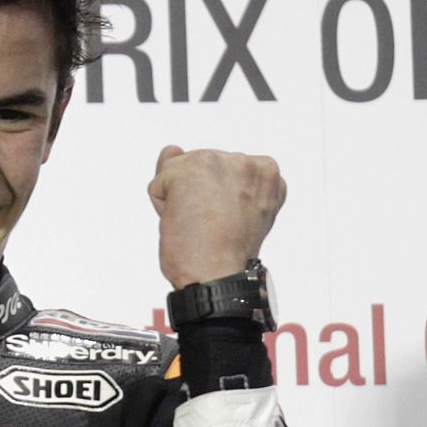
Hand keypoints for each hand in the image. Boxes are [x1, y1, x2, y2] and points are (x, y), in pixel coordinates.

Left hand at [148, 146, 285, 289]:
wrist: (218, 277)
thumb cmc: (226, 255)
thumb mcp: (232, 210)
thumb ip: (206, 176)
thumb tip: (172, 149)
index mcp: (266, 173)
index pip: (223, 172)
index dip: (218, 201)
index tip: (229, 223)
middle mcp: (247, 161)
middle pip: (200, 168)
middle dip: (197, 196)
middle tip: (213, 228)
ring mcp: (219, 161)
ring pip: (178, 173)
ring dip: (180, 200)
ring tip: (201, 227)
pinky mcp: (191, 168)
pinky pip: (160, 183)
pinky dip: (162, 206)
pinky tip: (185, 223)